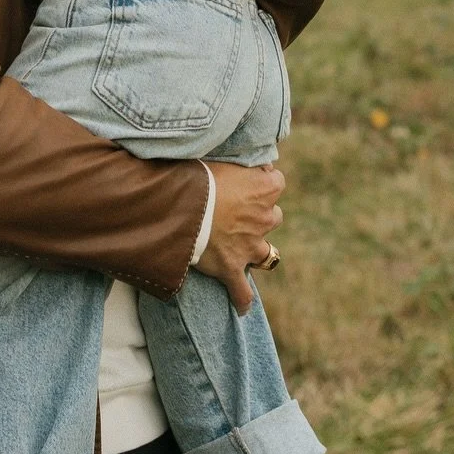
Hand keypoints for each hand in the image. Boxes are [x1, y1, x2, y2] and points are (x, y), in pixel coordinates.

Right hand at [192, 162, 284, 311]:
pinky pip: (242, 290)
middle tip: (234, 210)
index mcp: (266, 188)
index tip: (245, 178)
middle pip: (274, 215)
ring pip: (267, 253)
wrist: (178, 206)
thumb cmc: (194, 176)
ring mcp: (251, 245)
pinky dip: (241, 298)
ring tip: (243, 247)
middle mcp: (266, 217)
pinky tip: (242, 307)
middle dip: (259, 215)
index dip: (260, 180)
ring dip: (257, 249)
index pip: (276, 180)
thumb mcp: (218, 157)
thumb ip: (233, 158)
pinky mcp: (233, 267)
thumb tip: (235, 147)